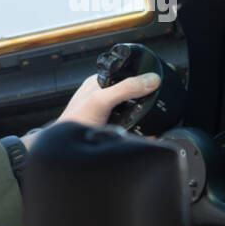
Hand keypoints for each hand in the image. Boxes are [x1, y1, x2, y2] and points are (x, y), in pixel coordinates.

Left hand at [24, 72, 159, 148]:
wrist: (66, 151)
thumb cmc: (74, 124)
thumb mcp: (101, 100)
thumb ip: (126, 88)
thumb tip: (151, 80)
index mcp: (97, 84)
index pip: (124, 74)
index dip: (140, 77)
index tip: (157, 82)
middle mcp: (102, 98)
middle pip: (130, 94)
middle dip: (145, 100)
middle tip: (158, 103)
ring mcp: (108, 116)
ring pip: (132, 112)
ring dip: (144, 117)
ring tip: (155, 119)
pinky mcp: (112, 132)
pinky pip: (132, 129)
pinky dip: (142, 132)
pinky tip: (149, 135)